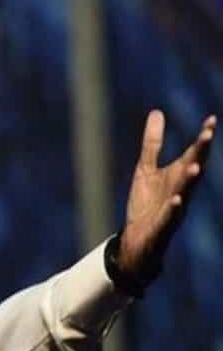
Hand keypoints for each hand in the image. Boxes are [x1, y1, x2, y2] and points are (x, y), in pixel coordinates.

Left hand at [118, 110, 215, 280]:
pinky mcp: (162, 225)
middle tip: (207, 134)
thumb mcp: (146, 168)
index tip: (211, 120)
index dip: (203, 138)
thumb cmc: (147, 202)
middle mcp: (181, 189)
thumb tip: (156, 112)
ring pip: (186, 192)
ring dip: (190, 179)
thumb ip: (153, 143)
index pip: (194, 154)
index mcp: (178, 176)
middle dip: (201, 153)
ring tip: (196, 165)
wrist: (138, 237)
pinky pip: (170, 217)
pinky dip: (174, 208)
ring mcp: (174, 208)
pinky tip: (177, 199)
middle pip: (194, 169)